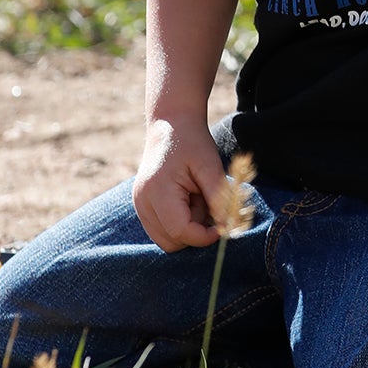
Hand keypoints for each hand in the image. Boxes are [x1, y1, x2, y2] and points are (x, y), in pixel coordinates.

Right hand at [133, 119, 229, 251]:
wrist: (171, 125)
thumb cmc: (193, 143)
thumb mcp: (210, 166)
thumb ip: (218, 198)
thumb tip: (227, 227)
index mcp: (157, 191)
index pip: (180, 232)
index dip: (204, 236)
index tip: (223, 226)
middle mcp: (142, 203)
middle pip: (171, 242)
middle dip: (195, 231)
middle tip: (205, 203)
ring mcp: (139, 206)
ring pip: (166, 239)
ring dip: (187, 228)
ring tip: (195, 199)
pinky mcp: (142, 207)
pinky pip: (162, 230)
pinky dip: (178, 223)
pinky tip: (187, 200)